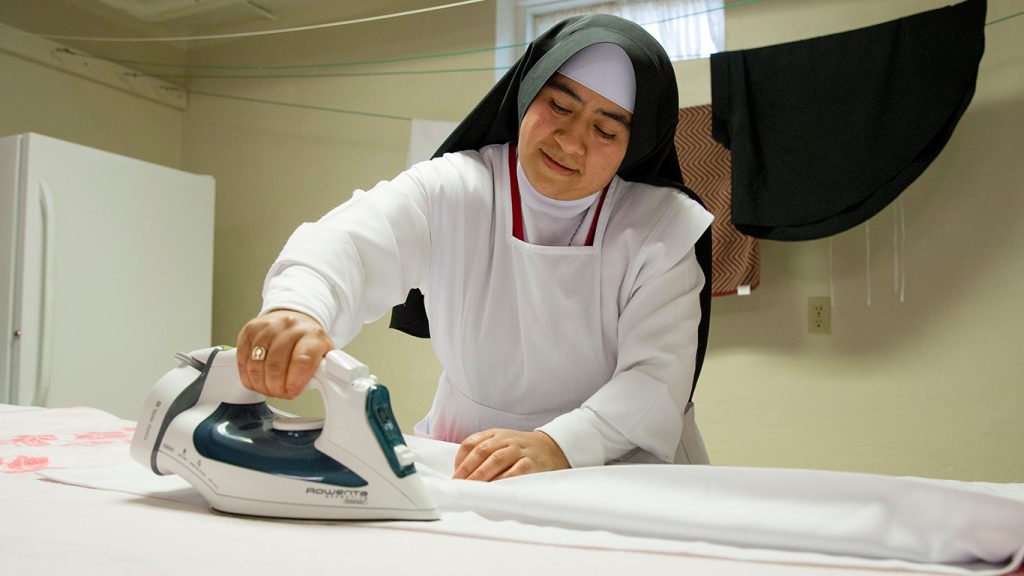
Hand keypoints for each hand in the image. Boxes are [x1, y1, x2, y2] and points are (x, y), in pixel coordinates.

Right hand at [236, 310, 333, 398]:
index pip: (302, 360)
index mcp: (312, 334)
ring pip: (257, 365)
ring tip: (270, 389)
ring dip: (261, 385)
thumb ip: (322, 371)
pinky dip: (249, 377)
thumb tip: (322, 387)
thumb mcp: (323, 354)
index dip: (294, 382)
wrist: (294, 320)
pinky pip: (243, 360)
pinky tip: (258, 380)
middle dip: (276, 388)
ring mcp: (268, 327)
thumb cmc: (308, 341)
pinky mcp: (250, 330)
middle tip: (280, 393)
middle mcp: (289, 326)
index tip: (292, 392)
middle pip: (276, 365)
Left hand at [452, 429, 569, 481]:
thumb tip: (461, 472)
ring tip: (471, 487)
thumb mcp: (501, 442)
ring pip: (496, 460)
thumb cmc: (521, 449)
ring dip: (481, 474)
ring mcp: (519, 450)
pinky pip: (515, 471)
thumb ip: (483, 451)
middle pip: (482, 451)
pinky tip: (494, 488)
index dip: (460, 458)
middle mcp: (506, 440)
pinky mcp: (531, 463)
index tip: (455, 473)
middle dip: (467, 468)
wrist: (552, 448)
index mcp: (495, 434)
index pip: (471, 442)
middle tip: (458, 483)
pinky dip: (503, 479)